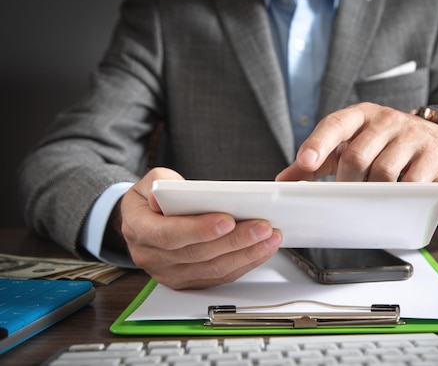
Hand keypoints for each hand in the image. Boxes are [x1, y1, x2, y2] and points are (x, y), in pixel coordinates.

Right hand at [118, 167, 282, 288]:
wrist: (145, 222)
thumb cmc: (151, 200)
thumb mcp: (149, 182)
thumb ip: (160, 183)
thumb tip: (170, 193)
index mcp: (139, 230)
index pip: (169, 234)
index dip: (200, 229)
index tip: (228, 220)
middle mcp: (153, 257)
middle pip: (198, 254)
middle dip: (235, 241)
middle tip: (263, 227)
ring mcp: (171, 274)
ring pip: (213, 270)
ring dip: (246, 254)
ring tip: (270, 237)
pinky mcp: (189, 281)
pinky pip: (220, 277)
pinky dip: (245, 263)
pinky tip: (262, 249)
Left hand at [276, 102, 437, 181]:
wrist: (434, 139)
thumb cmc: (381, 144)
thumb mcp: (349, 144)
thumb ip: (316, 161)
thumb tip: (282, 181)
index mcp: (360, 115)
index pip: (335, 124)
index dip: (318, 143)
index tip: (305, 161)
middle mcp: (386, 120)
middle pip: (357, 156)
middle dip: (346, 182)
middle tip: (345, 194)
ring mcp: (411, 136)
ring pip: (382, 172)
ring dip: (371, 192)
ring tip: (370, 195)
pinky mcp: (431, 156)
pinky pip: (411, 183)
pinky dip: (398, 196)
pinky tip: (394, 199)